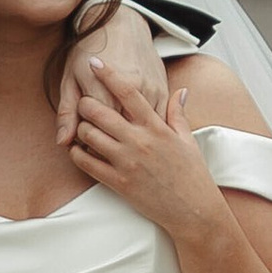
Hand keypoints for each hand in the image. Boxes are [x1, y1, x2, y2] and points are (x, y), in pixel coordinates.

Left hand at [55, 0, 167, 148]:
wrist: (121, 24)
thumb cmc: (88, 49)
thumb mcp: (70, 78)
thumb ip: (68, 112)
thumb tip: (63, 142)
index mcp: (104, 91)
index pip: (95, 130)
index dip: (87, 138)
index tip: (81, 136)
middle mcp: (130, 93)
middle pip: (118, 133)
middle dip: (106, 140)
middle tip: (96, 137)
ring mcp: (150, 93)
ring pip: (140, 130)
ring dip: (127, 136)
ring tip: (114, 134)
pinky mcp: (163, 92)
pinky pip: (156, 122)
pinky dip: (144, 129)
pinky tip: (132, 127)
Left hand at [66, 58, 224, 238]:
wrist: (193, 210)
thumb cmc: (192, 175)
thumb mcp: (188, 141)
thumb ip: (178, 114)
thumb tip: (181, 91)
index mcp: (156, 127)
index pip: (128, 92)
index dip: (109, 74)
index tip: (95, 62)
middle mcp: (139, 141)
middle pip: (100, 111)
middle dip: (86, 103)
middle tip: (84, 102)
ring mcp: (127, 162)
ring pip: (89, 135)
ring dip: (82, 128)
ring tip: (83, 128)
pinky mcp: (118, 183)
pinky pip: (87, 163)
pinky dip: (78, 153)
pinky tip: (80, 150)